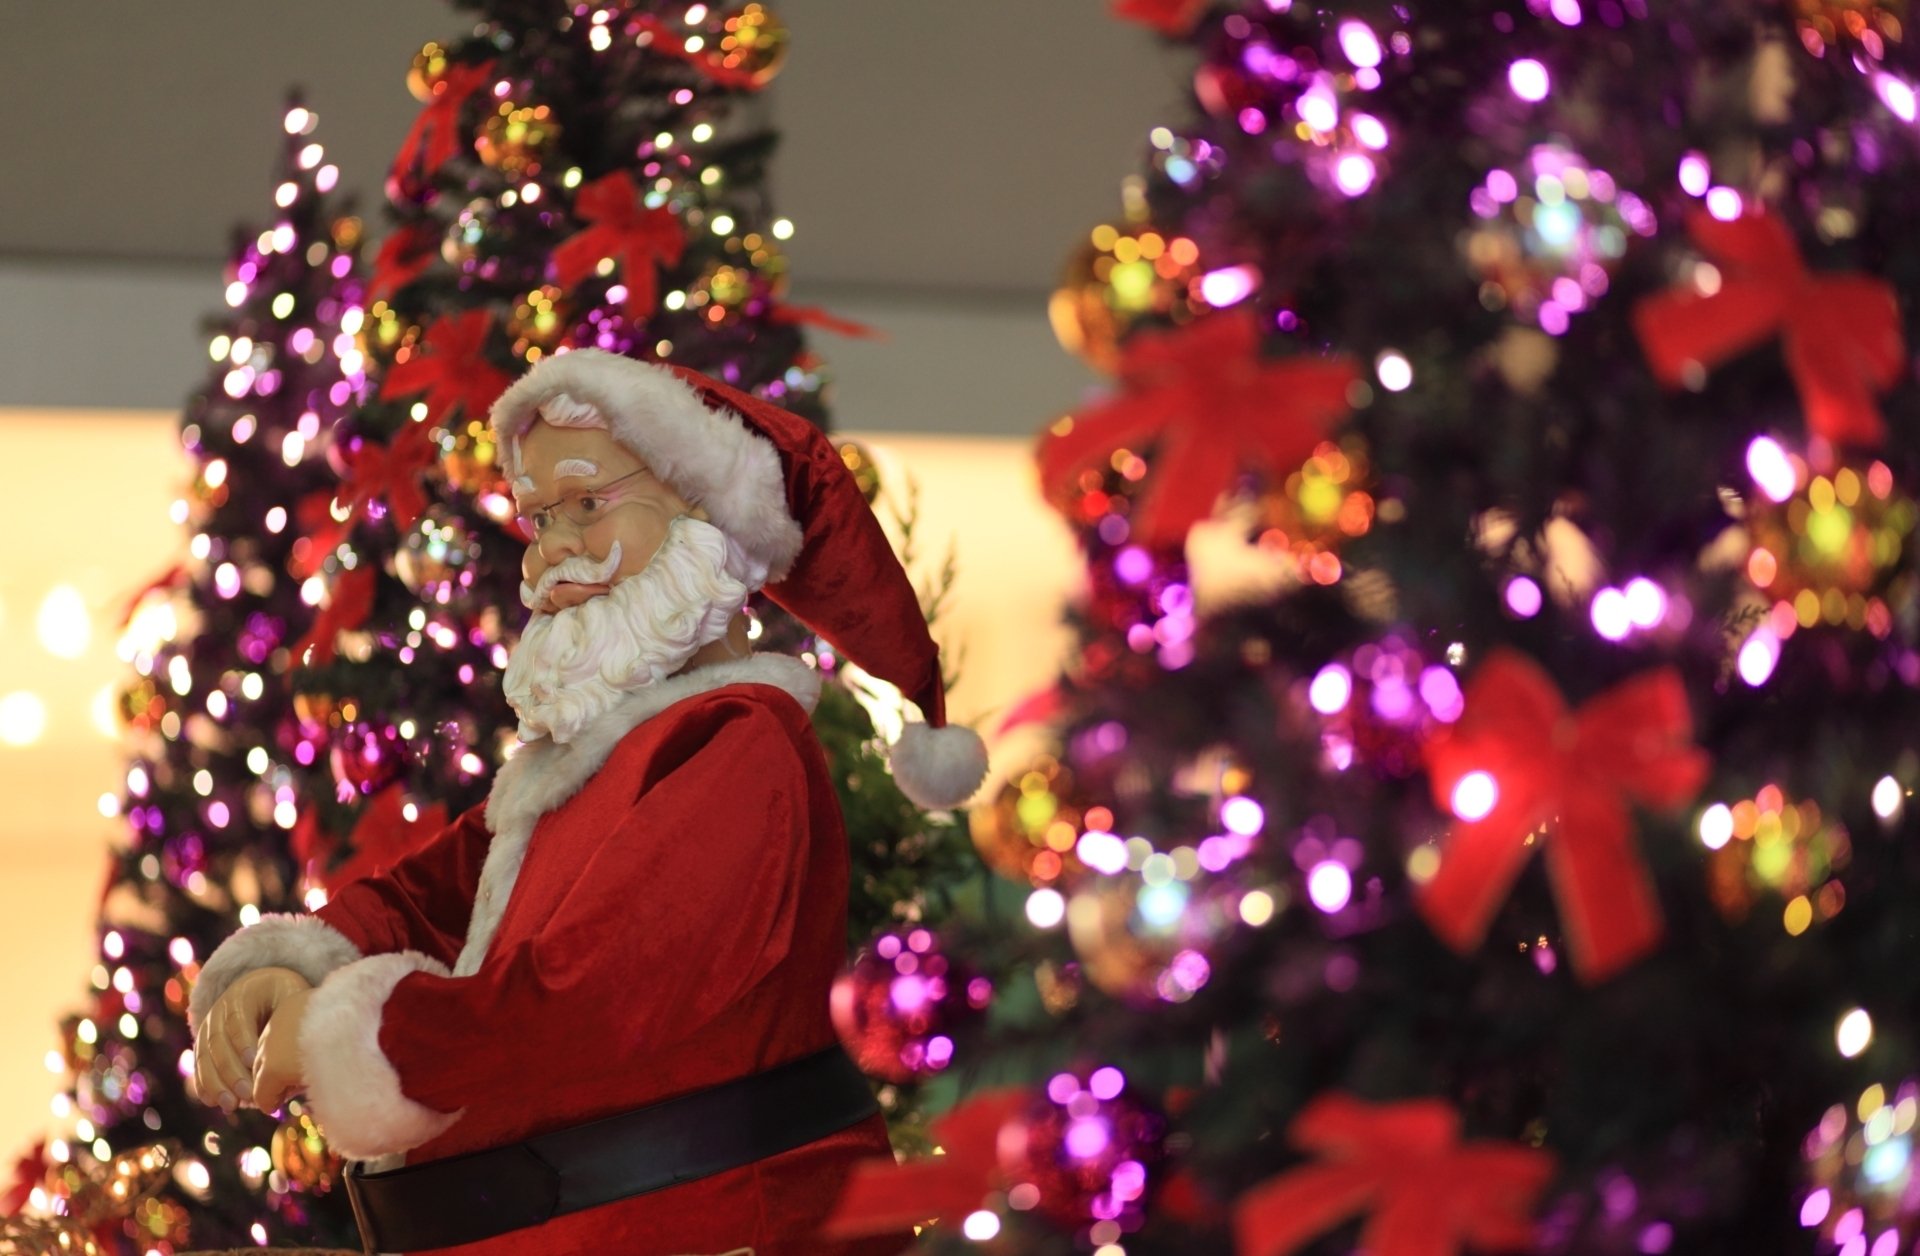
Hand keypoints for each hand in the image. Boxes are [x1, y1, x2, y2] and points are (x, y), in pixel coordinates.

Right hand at [192, 967, 308, 1111]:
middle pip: (218, 1043)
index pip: (238, 1021)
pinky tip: (213, 1102)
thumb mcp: (291, 996)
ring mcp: (208, 1028)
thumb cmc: (284, 995)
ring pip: (205, 1057)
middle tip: (248, 1094)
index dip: (244, 1043)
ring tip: (232, 1105)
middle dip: (232, 1071)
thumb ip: (291, 1019)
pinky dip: (204, 1084)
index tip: (255, 1063)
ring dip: (216, 1083)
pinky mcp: (203, 1044)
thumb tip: (296, 1057)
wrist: (262, 987)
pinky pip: (200, 1065)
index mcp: (242, 996)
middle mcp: (219, 1011)